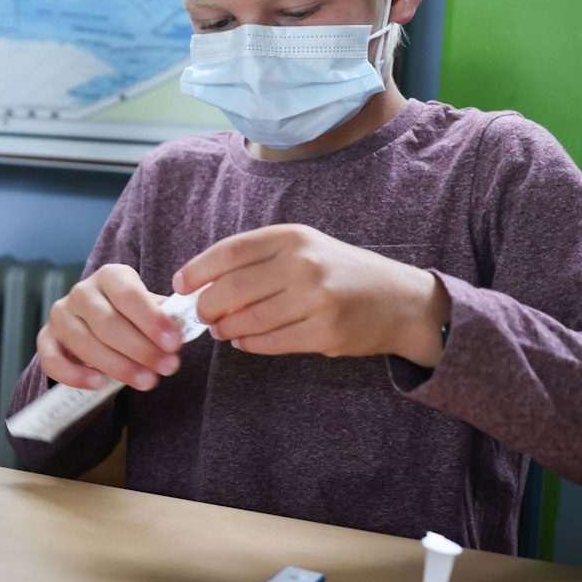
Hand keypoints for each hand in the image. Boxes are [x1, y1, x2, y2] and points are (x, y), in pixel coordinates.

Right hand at [36, 264, 183, 391]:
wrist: (100, 326)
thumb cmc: (133, 318)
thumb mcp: (150, 311)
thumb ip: (165, 317)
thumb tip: (183, 327)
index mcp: (110, 276)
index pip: (128, 294)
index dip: (151, 319)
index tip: (174, 343)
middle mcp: (81, 292)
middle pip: (107, 322)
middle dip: (141, 349)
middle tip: (167, 368)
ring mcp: (61, 315)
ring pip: (84, 343)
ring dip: (118, 366)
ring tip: (147, 381)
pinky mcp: (46, 339)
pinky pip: (53, 360)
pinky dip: (75, 374)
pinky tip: (100, 384)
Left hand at [175, 224, 450, 365]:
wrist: (400, 301)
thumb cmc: (341, 272)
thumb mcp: (305, 249)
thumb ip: (259, 260)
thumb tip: (203, 284)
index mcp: (293, 237)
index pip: (230, 250)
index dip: (198, 269)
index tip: (181, 284)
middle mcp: (303, 264)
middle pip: (231, 289)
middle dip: (206, 306)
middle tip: (201, 315)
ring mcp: (315, 299)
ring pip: (247, 319)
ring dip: (225, 328)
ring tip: (221, 330)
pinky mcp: (324, 332)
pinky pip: (270, 342)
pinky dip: (249, 344)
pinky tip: (244, 341)